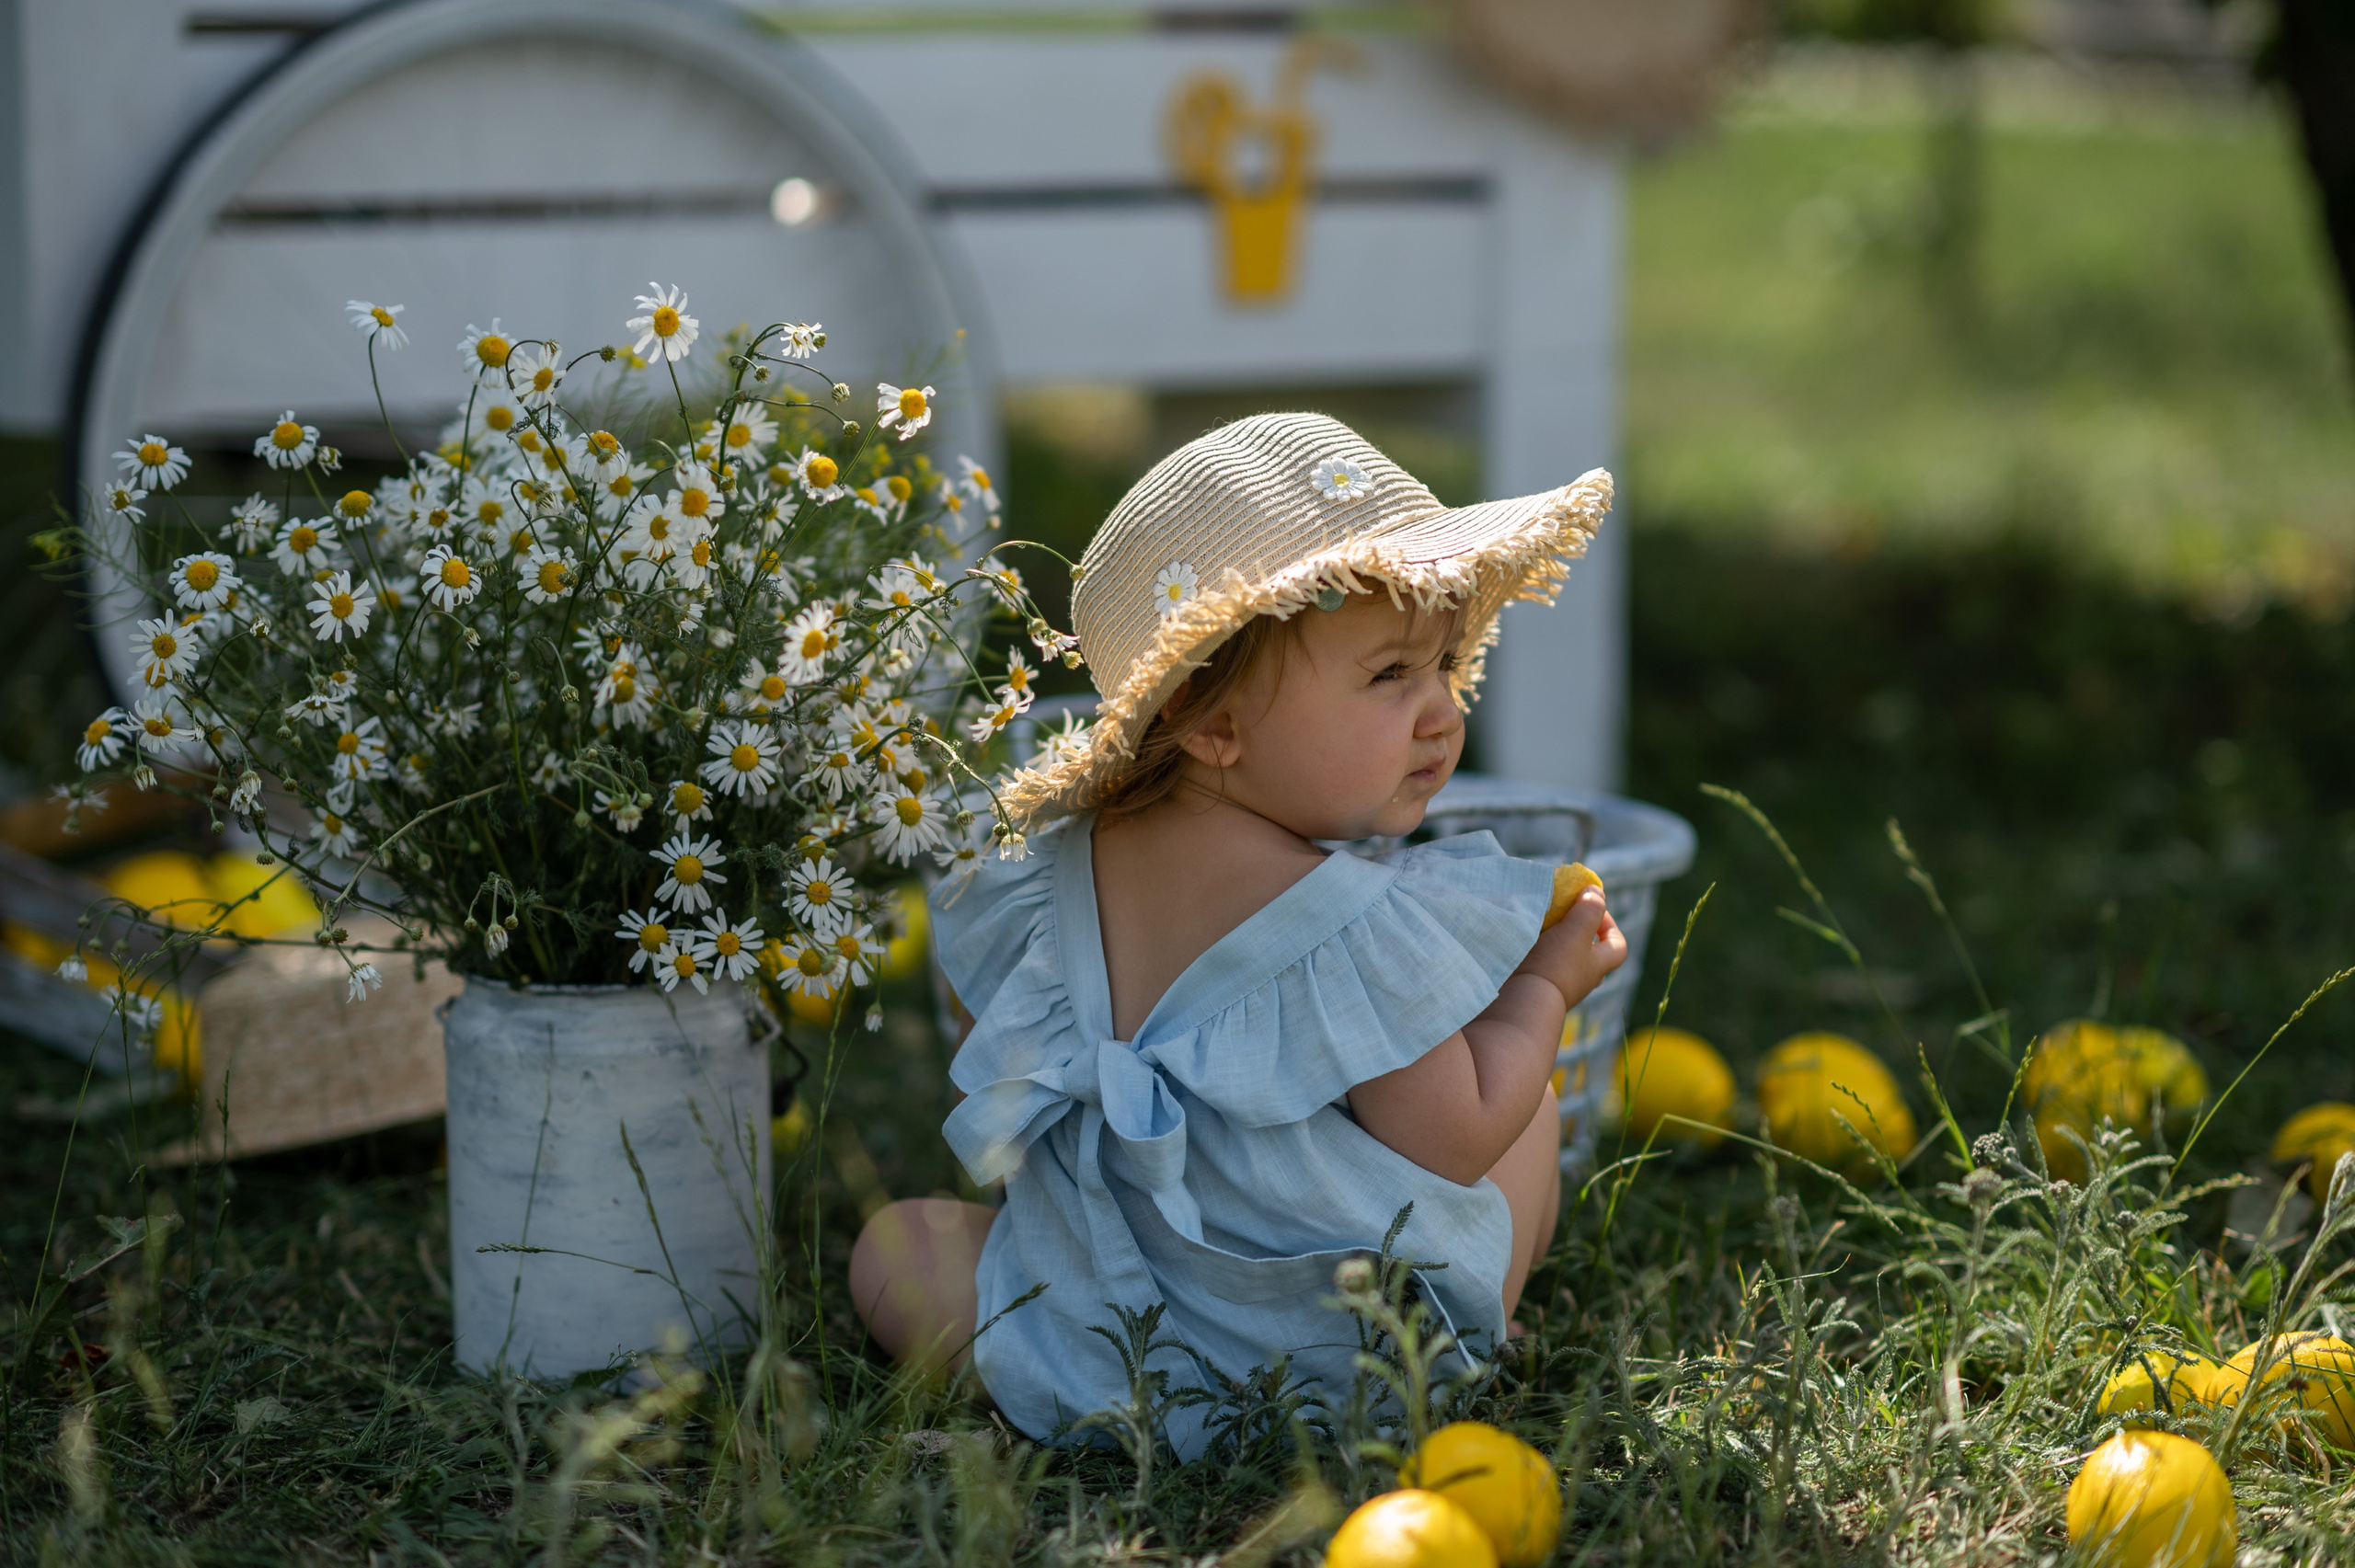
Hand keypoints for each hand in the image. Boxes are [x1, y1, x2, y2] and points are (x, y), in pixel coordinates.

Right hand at [1515, 886, 1625, 1010]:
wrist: (1525, 1001)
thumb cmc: (1556, 963)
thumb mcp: (1576, 929)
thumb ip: (1590, 909)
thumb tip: (1597, 892)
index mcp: (1598, 965)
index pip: (1618, 946)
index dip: (1611, 926)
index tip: (1593, 909)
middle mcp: (1583, 979)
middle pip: (1591, 954)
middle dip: (1580, 934)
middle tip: (1563, 917)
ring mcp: (1561, 988)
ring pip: (1566, 961)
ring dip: (1557, 944)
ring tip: (1540, 926)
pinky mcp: (1538, 990)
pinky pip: (1545, 968)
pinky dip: (1539, 954)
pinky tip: (1525, 943)